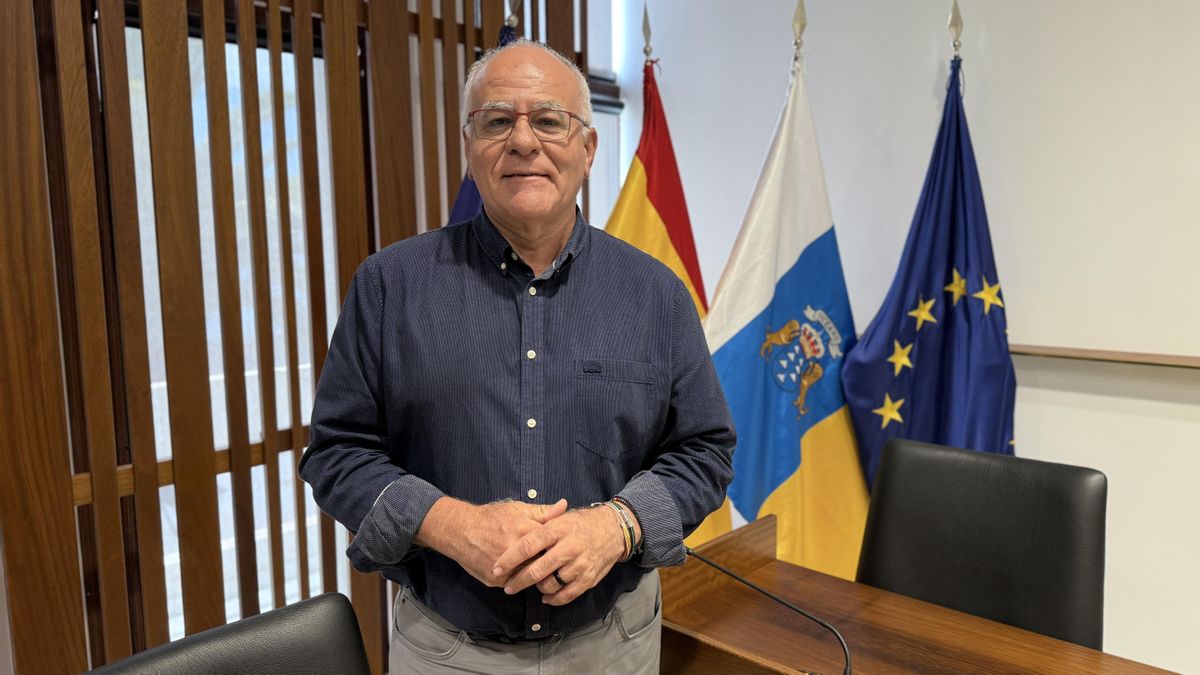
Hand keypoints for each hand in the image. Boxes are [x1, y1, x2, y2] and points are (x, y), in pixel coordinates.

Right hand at [416, 497, 567, 586]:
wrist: (460, 531)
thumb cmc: (491, 517)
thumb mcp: (517, 509)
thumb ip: (543, 511)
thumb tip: (565, 506)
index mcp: (522, 530)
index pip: (551, 544)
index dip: (560, 547)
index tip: (565, 548)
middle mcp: (513, 550)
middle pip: (542, 564)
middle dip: (550, 565)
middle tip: (557, 564)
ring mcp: (503, 568)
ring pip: (530, 578)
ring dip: (536, 575)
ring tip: (543, 571)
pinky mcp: (495, 580)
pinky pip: (515, 584)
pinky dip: (521, 580)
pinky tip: (524, 574)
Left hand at [492, 505, 626, 605]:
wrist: (614, 529)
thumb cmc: (581, 523)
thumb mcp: (561, 517)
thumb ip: (539, 523)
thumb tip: (515, 527)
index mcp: (558, 529)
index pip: (529, 545)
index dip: (510, 558)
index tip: (497, 568)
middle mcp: (569, 547)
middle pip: (538, 569)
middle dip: (518, 580)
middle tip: (507, 585)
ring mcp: (580, 564)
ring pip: (550, 584)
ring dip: (536, 588)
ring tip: (527, 586)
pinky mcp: (588, 578)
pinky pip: (566, 595)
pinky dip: (553, 598)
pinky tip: (545, 597)